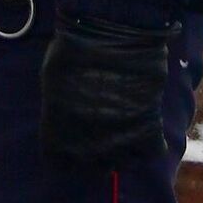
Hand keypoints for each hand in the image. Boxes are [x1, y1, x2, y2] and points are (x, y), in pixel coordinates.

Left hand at [39, 16, 173, 168]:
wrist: (112, 33)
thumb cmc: (74, 49)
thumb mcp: (51, 81)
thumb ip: (56, 110)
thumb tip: (61, 122)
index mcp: (58, 136)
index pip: (58, 164)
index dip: (65, 153)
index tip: (71, 140)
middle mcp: (87, 150)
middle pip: (92, 168)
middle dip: (95, 153)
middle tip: (99, 130)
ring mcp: (119, 146)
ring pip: (122, 162)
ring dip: (122, 146)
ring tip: (120, 120)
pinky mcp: (148, 135)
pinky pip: (151, 150)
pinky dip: (149, 139)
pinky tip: (141, 119)